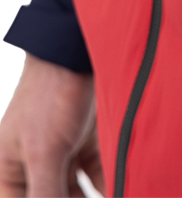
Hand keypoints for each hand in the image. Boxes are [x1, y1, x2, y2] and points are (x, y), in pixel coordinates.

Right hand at [0, 54, 104, 196]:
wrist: (78, 49)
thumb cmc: (49, 95)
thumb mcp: (45, 152)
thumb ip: (45, 193)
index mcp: (10, 170)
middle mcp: (32, 163)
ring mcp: (59, 151)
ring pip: (73, 190)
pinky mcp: (84, 139)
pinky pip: (94, 171)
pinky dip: (105, 183)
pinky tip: (118, 191)